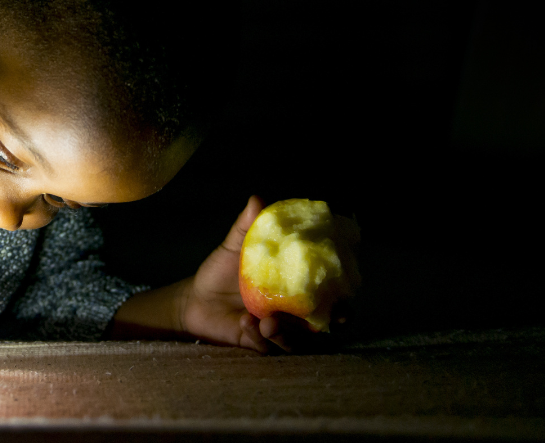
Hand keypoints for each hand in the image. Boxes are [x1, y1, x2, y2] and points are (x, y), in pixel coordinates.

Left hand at [183, 195, 351, 352]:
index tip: (348, 290)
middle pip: (324, 322)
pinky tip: (245, 323)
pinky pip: (265, 345)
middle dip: (332, 320)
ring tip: (268, 321)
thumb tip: (257, 199)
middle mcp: (293, 312)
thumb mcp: (234, 247)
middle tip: (332, 316)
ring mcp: (277, 330)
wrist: (196, 297)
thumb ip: (248, 227)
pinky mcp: (257, 342)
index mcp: (295, 287)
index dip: (344, 294)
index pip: (329, 293)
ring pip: (295, 339)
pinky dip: (257, 335)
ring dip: (285, 331)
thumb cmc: (222, 270)